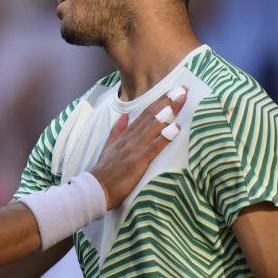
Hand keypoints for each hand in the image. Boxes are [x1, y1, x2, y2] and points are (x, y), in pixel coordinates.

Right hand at [90, 87, 186, 208]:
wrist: (95, 188)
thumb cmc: (104, 171)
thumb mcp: (108, 147)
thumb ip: (117, 131)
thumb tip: (124, 116)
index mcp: (126, 135)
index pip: (145, 114)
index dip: (159, 102)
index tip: (172, 91)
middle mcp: (131, 139)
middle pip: (151, 116)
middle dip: (167, 102)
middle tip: (182, 89)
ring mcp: (134, 149)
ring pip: (153, 127)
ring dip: (168, 113)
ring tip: (180, 100)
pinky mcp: (138, 162)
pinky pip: (154, 148)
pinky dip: (165, 137)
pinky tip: (175, 128)